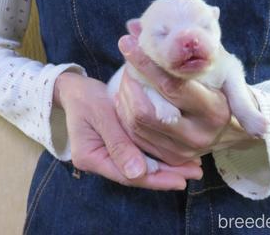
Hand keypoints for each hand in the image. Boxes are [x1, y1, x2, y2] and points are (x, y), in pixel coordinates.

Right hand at [53, 72, 202, 189]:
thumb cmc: (87, 97)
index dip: (155, 180)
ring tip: (192, 167)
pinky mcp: (115, 148)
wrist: (75, 88)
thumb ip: (118, 142)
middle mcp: (98, 162)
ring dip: (165, 167)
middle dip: (166, 176)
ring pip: (139, 167)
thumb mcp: (102, 114)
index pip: (126, 175)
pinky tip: (176, 156)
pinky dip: (156, 156)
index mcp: (90, 158)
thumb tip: (137, 173)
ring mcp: (106, 157)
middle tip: (195, 174)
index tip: (181, 181)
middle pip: (135, 175)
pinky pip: (137, 156)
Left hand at [116, 35, 257, 164]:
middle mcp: (199, 135)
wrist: (238, 129)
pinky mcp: (172, 158)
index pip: (172, 85)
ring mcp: (184, 151)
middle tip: (124, 61)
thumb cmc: (227, 88)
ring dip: (124, 98)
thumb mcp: (226, 67)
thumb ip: (203, 46)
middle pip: (147, 111)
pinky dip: (126, 116)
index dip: (145, 62)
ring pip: (137, 125)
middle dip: (128, 83)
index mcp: (215, 110)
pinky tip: (126, 97)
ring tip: (125, 77)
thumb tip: (188, 13)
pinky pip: (137, 138)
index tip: (127, 42)